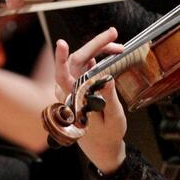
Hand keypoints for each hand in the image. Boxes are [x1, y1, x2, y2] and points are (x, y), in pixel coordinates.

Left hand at [54, 27, 127, 173]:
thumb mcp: (113, 119)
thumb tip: (107, 77)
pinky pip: (84, 65)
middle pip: (75, 61)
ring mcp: (71, 87)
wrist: (102, 146)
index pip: (63, 76)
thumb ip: (108, 98)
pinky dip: (98, 56)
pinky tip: (110, 53)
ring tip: (118, 46)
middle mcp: (68, 92)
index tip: (61, 43)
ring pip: (81, 60)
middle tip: (113, 33)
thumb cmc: (107, 134)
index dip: (61, 58)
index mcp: (73, 102)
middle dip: (94, 44)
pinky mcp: (77, 84)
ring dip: (98, 49)